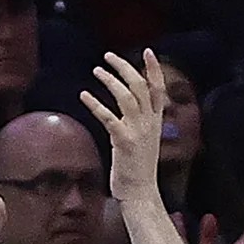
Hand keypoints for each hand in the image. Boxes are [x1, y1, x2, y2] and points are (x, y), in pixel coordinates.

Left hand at [78, 51, 167, 205]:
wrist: (140, 192)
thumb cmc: (138, 168)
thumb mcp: (144, 140)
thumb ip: (139, 122)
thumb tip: (128, 109)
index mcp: (156, 121)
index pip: (159, 88)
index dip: (154, 68)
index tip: (148, 51)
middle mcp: (149, 122)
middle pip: (140, 86)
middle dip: (125, 67)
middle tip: (108, 56)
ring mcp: (137, 131)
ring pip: (127, 96)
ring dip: (110, 80)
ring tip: (96, 70)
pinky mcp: (124, 141)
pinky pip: (108, 117)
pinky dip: (95, 103)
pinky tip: (84, 95)